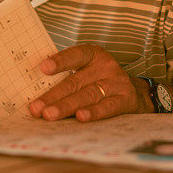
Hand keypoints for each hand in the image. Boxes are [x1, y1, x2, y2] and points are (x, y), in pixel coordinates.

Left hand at [28, 44, 153, 121]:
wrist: (136, 93)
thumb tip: (36, 92)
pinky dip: (94, 112)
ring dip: (66, 106)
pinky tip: (80, 117)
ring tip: (49, 114)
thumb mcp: (88, 71)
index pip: (75, 55)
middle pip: (75, 82)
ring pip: (87, 95)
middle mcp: (105, 67)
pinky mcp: (125, 100)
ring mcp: (116, 83)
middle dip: (53, 95)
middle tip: (36, 107)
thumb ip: (67, 76)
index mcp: (93, 55)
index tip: (43, 68)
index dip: (60, 61)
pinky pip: (107, 107)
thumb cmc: (101, 81)